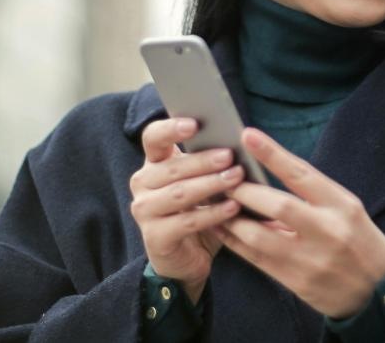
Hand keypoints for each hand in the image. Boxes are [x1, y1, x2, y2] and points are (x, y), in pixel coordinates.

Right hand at [129, 118, 246, 301]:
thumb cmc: (199, 212)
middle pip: (172, 167)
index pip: (153, 137)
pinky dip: (212, 214)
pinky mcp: (154, 237)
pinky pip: (186, 222)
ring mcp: (144, 211)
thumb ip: (212, 165)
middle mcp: (143, 184)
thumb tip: (241, 142)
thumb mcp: (204, 184)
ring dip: (210, 184)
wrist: (187, 259)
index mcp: (153, 164)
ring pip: (179, 193)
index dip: (170, 128)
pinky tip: (233, 207)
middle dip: (204, 160)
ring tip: (237, 178)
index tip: (194, 123)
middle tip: (231, 156)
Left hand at [215, 128, 384, 318]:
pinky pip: (258, 260)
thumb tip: (265, 176)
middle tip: (223, 179)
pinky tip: (223, 230)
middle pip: (278, 205)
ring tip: (216, 204)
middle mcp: (328, 231)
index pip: (303, 174)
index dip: (273, 154)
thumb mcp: (346, 209)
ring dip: (232, 219)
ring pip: (260, 237)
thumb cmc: (359, 240)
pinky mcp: (297, 283)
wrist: (379, 290)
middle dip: (245, 191)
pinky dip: (236, 242)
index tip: (248, 136)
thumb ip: (311, 196)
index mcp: (342, 205)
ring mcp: (312, 259)